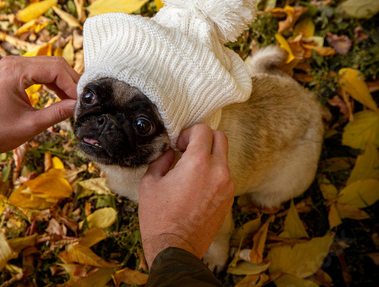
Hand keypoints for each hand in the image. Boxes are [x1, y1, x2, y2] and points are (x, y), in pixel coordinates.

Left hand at [0, 56, 78, 156]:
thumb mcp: (32, 125)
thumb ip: (58, 113)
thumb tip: (79, 106)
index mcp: (15, 72)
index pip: (55, 70)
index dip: (72, 85)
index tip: (81, 101)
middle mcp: (14, 62)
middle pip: (55, 63)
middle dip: (71, 81)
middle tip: (82, 100)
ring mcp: (14, 65)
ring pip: (50, 66)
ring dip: (64, 82)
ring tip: (74, 100)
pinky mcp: (16, 71)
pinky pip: (42, 71)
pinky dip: (54, 82)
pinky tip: (63, 96)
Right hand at [138, 124, 234, 265]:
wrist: (176, 248)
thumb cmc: (159, 217)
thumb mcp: (150, 183)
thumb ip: (161, 160)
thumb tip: (170, 152)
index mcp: (198, 163)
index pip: (203, 130)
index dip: (188, 133)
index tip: (178, 145)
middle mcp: (218, 171)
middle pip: (220, 137)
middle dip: (203, 138)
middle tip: (187, 150)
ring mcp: (227, 186)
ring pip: (223, 157)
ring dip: (209, 156)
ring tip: (190, 171)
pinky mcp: (229, 198)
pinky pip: (224, 175)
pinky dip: (212, 173)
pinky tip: (196, 186)